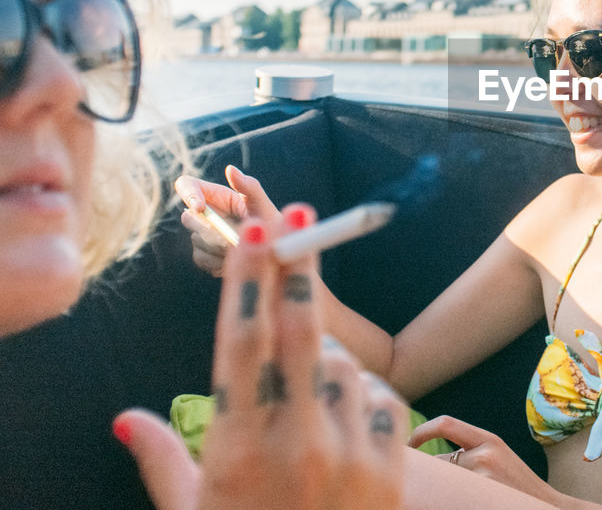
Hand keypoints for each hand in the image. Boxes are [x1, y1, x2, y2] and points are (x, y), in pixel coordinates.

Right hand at [115, 204, 408, 509]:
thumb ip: (161, 462)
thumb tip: (124, 418)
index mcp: (236, 449)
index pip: (239, 349)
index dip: (247, 286)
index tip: (253, 237)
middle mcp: (294, 444)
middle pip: (298, 333)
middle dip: (298, 269)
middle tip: (304, 215)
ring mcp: (349, 455)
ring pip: (344, 369)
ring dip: (328, 364)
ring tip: (309, 403)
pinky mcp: (393, 471)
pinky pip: (386, 404)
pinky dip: (368, 402)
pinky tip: (349, 426)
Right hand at [176, 166, 279, 276]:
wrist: (275, 253)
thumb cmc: (270, 222)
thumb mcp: (262, 204)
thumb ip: (249, 186)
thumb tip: (230, 168)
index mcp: (215, 195)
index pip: (187, 185)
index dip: (188, 194)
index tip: (201, 208)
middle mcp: (205, 214)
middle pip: (188, 217)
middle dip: (207, 227)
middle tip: (229, 237)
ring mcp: (202, 235)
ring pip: (197, 240)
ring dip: (219, 246)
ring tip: (243, 246)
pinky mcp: (204, 255)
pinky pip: (202, 258)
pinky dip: (219, 260)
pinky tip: (236, 258)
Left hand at [411, 416, 555, 502]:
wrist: (546, 506)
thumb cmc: (516, 487)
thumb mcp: (498, 459)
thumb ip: (471, 453)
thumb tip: (427, 459)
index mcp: (490, 439)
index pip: (445, 424)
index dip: (421, 433)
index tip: (409, 446)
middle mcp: (487, 453)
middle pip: (439, 461)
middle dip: (429, 476)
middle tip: (419, 484)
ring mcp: (485, 476)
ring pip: (444, 483)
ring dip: (440, 492)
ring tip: (452, 496)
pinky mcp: (482, 494)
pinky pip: (452, 497)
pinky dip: (447, 501)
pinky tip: (459, 501)